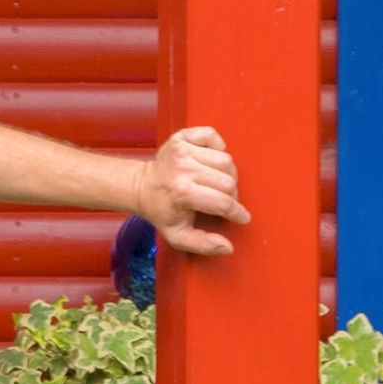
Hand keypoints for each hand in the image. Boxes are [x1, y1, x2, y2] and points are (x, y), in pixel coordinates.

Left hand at [135, 124, 244, 258]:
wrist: (140, 186)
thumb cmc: (161, 211)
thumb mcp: (178, 235)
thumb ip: (203, 244)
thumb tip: (227, 246)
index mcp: (182, 193)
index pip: (222, 202)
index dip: (237, 213)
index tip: (242, 217)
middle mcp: (183, 168)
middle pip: (228, 181)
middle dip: (232, 195)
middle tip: (225, 201)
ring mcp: (183, 150)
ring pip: (225, 160)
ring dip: (228, 173)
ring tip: (219, 182)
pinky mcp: (182, 136)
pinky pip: (213, 136)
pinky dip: (218, 147)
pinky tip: (211, 161)